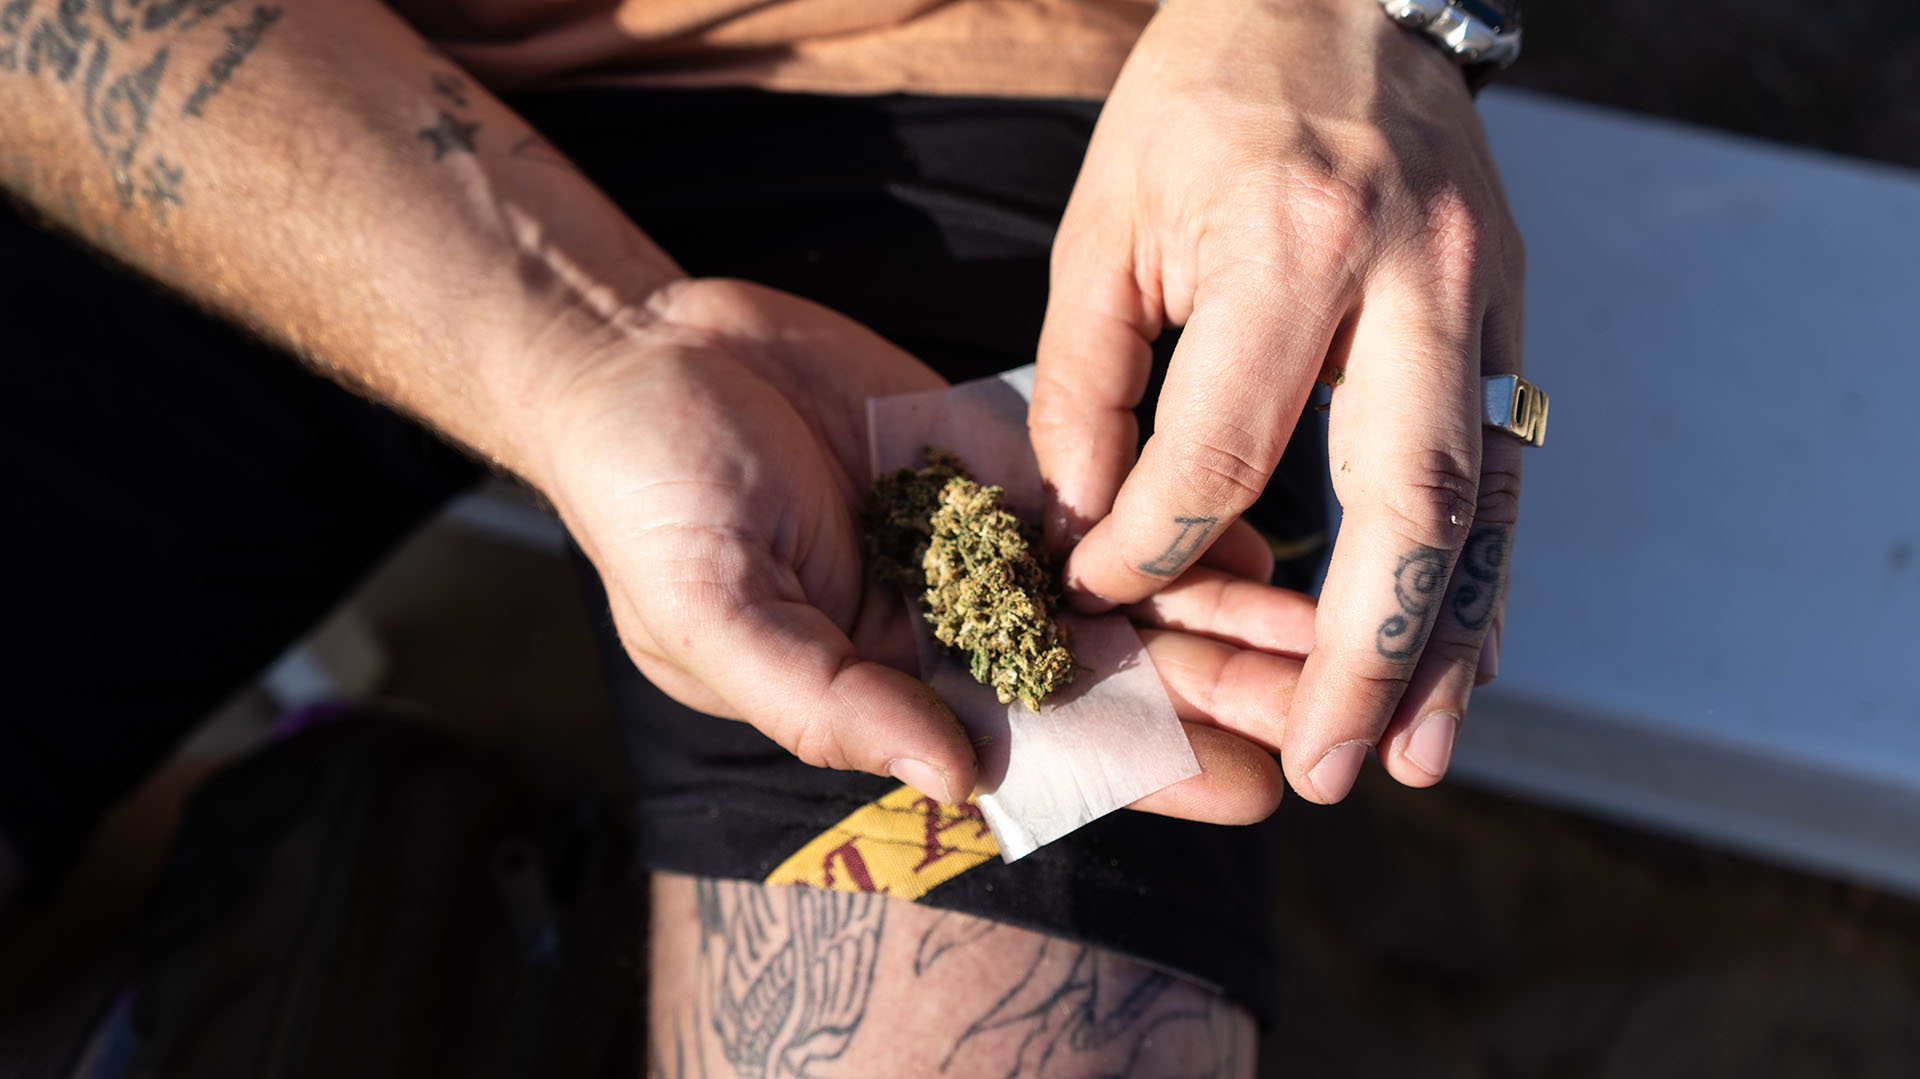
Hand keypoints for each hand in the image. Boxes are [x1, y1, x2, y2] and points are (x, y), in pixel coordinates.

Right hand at [523, 279, 1315, 821]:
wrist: (644, 354)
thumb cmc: (650, 502)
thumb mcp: (717, 615)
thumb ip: (831, 703)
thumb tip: (956, 780)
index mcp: (894, 690)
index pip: (1040, 753)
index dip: (1146, 772)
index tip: (1253, 786)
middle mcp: (954, 630)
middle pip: (1109, 678)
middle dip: (1217, 694)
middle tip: (1331, 702)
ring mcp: (982, 545)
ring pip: (1123, 592)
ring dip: (1219, 613)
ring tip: (1330, 628)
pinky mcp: (997, 463)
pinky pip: (1102, 499)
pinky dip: (1176, 519)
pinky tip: (1260, 539)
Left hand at [1030, 0, 1524, 802]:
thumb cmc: (1205, 98)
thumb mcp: (1106, 216)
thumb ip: (1087, 375)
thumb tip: (1091, 516)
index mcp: (1290, 244)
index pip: (1219, 451)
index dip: (1151, 543)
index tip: (1099, 590)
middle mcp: (1408, 281)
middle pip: (1402, 506)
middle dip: (1363, 656)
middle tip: (1325, 765)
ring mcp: (1481, 299)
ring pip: (1482, 505)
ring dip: (1452, 643)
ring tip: (1412, 752)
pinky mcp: (1508, 316)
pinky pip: (1503, 469)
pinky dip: (1478, 575)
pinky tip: (1455, 655)